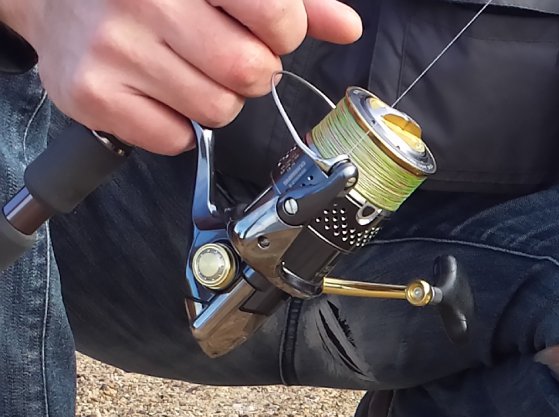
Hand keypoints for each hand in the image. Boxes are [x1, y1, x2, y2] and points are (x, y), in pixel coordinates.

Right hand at [2, 0, 362, 154]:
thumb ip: (290, 2)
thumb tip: (346, 26)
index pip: (277, 17)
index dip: (283, 32)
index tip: (263, 27)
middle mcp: (144, 0)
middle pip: (251, 73)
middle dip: (251, 71)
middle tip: (220, 52)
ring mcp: (112, 47)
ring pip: (219, 111)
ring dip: (215, 99)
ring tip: (182, 68)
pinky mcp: (90, 92)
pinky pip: (176, 139)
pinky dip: (176, 126)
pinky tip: (154, 90)